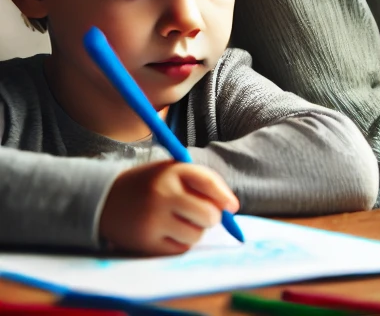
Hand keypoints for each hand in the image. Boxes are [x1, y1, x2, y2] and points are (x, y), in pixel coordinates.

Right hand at [99, 160, 238, 254]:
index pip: (208, 182)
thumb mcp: (172, 171)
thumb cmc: (150, 184)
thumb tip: (231, 208)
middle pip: (207, 214)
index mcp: (172, 171)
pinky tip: (170, 232)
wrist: (105, 199)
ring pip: (196, 235)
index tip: (232, 207)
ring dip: (196, 231)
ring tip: (183, 222)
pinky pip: (180, 249)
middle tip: (205, 216)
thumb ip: (201, 183)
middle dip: (212, 217)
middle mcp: (163, 195)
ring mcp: (153, 221)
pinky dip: (182, 243)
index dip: (224, 196)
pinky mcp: (145, 243)